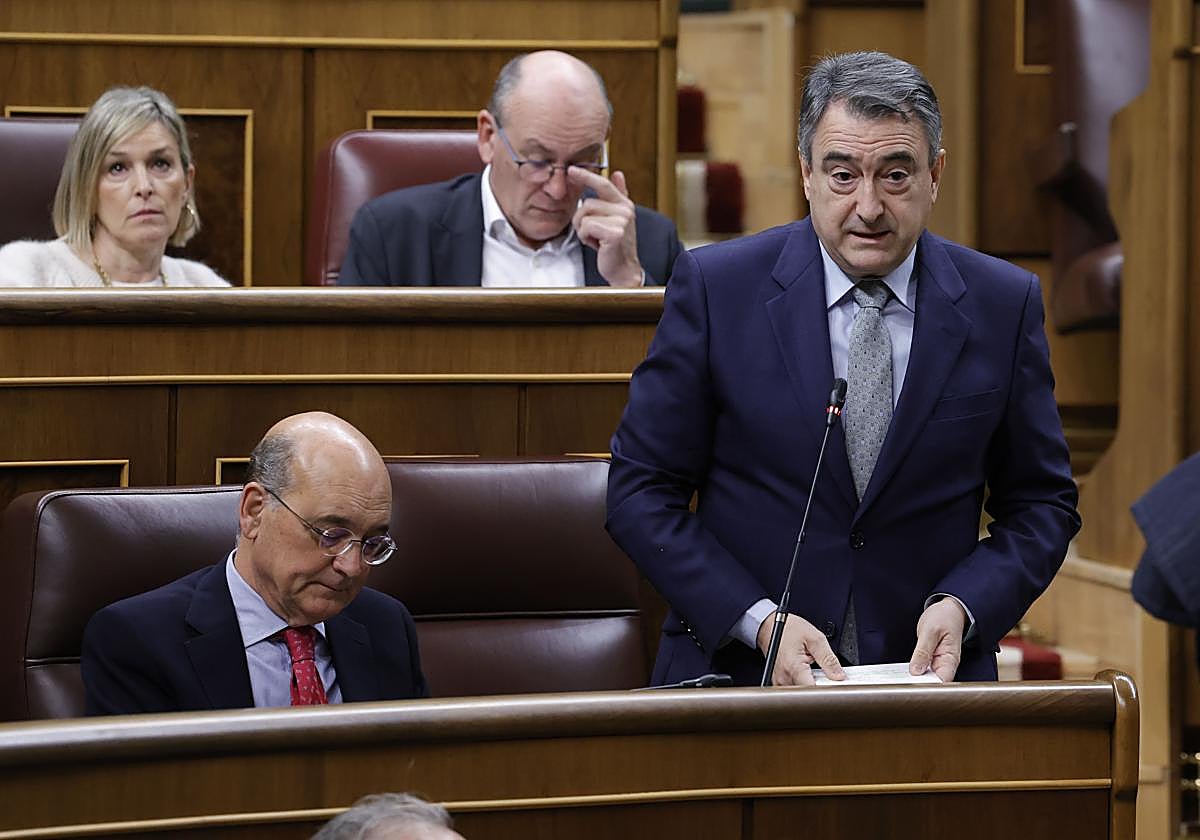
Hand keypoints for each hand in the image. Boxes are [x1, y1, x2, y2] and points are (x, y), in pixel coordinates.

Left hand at [568, 167, 641, 286]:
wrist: (623, 270)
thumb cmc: (615, 246)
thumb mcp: (616, 219)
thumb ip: (618, 195)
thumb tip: (618, 173)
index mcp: (624, 204)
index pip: (603, 184)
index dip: (586, 176)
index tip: (571, 170)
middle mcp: (625, 210)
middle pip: (587, 203)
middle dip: (582, 220)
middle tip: (593, 234)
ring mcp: (621, 221)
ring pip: (585, 216)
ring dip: (584, 230)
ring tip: (597, 239)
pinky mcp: (615, 233)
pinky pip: (587, 227)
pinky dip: (586, 238)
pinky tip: (598, 245)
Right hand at [757, 612, 845, 685]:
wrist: (770, 625)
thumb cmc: (789, 628)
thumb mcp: (815, 638)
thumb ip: (829, 659)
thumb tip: (839, 676)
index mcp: (794, 667)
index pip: (814, 691)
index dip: (827, 690)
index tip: (836, 684)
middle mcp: (784, 678)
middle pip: (808, 694)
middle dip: (820, 687)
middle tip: (826, 675)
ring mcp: (779, 681)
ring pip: (802, 693)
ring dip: (811, 685)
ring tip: (813, 670)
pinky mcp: (778, 682)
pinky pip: (794, 689)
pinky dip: (803, 683)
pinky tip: (806, 673)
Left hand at [908, 598, 965, 681]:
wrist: (949, 609)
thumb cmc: (944, 617)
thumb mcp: (930, 631)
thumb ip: (923, 651)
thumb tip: (916, 671)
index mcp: (950, 659)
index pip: (942, 682)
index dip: (928, 687)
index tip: (912, 686)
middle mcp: (946, 665)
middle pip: (934, 683)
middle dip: (918, 684)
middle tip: (901, 683)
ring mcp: (939, 663)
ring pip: (927, 678)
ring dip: (915, 678)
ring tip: (900, 678)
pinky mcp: (932, 660)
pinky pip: (924, 670)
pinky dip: (915, 671)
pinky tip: (905, 671)